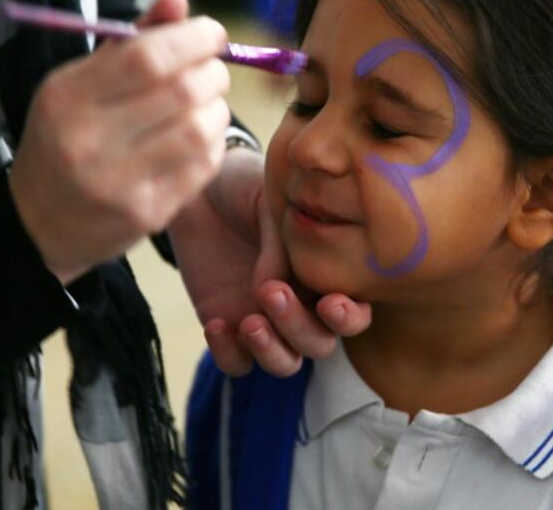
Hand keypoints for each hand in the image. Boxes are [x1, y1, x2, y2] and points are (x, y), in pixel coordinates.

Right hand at [9, 0, 231, 282]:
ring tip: (206, 103)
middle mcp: (89, 140)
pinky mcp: (147, 213)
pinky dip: (214, 143)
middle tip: (213, 70)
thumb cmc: (66, 136)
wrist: (38, 222)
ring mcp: (119, 182)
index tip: (212, 33)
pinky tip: (201, 137)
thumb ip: (131, 40)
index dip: (193, 38)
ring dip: (217, 108)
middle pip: (182, 91)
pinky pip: (204, 166)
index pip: (148, 57)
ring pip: (200, 130)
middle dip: (213, 72)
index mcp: (68, 96)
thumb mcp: (80, 81)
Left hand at [167, 148, 370, 376]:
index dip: (349, 317)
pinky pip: (237, 364)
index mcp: (325, 273)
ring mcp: (265, 320)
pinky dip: (229, 354)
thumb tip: (275, 284)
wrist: (198, 188)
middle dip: (300, 327)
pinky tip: (215, 325)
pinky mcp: (229, 328)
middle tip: (272, 293)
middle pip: (319, 343)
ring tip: (248, 322)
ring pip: (285, 362)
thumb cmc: (246, 187)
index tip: (329, 302)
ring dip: (271, 351)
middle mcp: (302, 304)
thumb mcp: (271, 203)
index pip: (354, 312)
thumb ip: (282, 246)